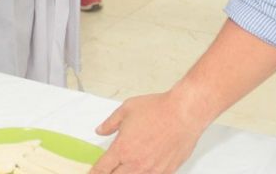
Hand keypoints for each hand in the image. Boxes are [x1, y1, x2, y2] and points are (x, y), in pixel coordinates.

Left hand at [91, 92, 206, 173]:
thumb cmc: (158, 109)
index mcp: (122, 149)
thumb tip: (100, 130)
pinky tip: (144, 168)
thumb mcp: (127, 109)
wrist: (184, 113)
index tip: (91, 173)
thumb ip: (110, 123)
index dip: (93, 173)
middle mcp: (135, 164)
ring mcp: (152, 170)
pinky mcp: (166, 171)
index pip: (101, 170)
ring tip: (127, 168)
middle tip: (109, 169)